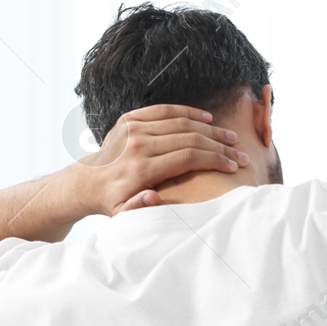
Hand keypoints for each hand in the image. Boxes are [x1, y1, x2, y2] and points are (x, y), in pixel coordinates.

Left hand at [79, 104, 247, 213]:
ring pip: (181, 122)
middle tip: (240, 152)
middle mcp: (137, 145)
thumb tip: (153, 196)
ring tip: (230, 137)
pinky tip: (207, 118)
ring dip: (210, 129)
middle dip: (219, 145)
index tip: (233, 166)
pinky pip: (164, 110)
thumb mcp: (123, 215)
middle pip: (189, 138)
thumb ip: (139, 208)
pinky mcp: (129, 119)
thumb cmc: (113, 202)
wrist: (86, 182)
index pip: (187, 157)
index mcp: (140, 169)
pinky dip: (188, 112)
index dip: (215, 159)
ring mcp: (133, 129)